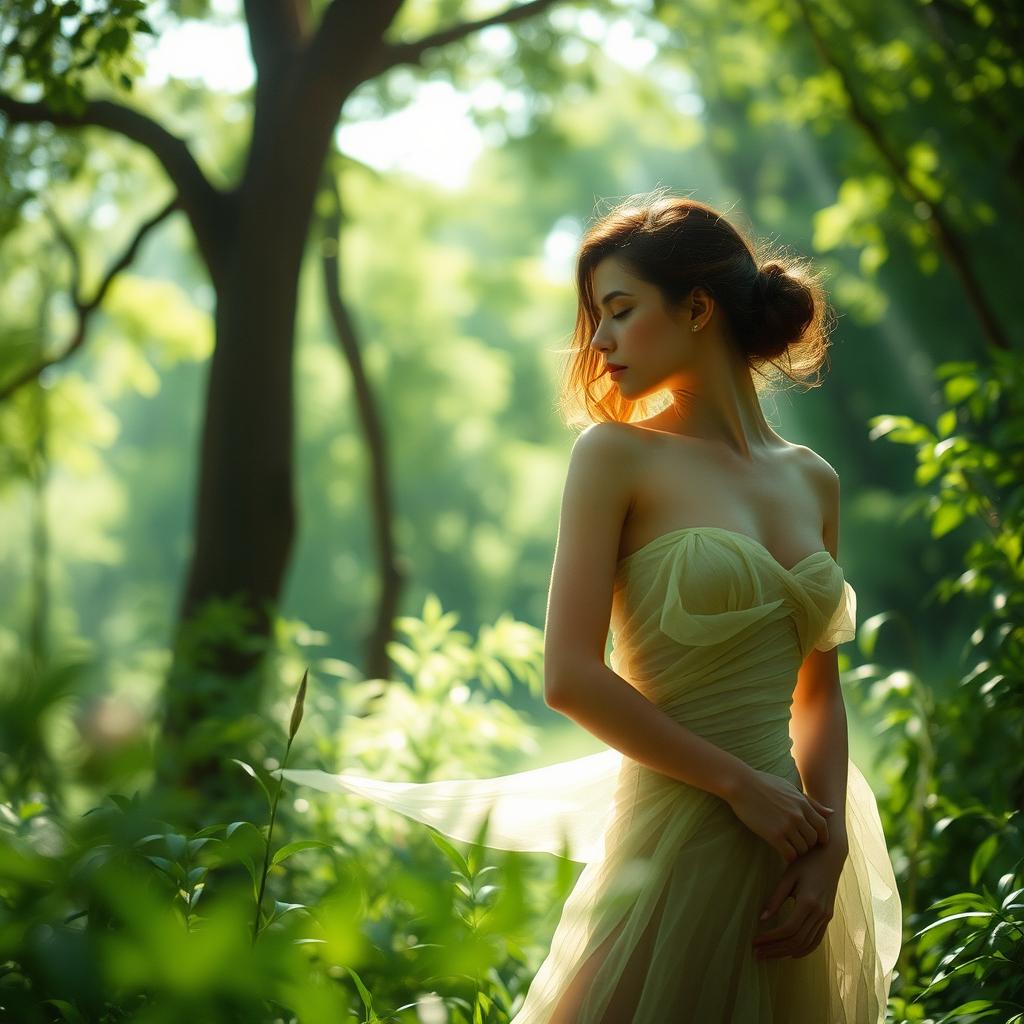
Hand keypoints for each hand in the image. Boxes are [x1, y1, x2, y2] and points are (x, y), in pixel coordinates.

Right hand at [726, 768, 833, 862]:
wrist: (741, 785)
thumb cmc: (764, 784)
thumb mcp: (790, 789)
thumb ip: (812, 803)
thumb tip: (832, 813)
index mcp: (802, 803)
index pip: (822, 826)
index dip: (822, 836)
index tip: (815, 841)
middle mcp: (798, 815)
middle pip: (813, 839)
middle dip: (808, 844)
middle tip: (799, 844)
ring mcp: (786, 826)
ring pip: (802, 848)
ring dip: (798, 851)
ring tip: (789, 848)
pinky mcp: (774, 835)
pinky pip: (790, 854)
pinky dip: (789, 856)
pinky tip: (782, 851)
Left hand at [752, 841, 847, 960]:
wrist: (830, 855)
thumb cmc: (805, 862)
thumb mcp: (787, 877)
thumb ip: (775, 898)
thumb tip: (761, 919)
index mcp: (808, 902)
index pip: (788, 929)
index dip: (771, 938)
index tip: (755, 942)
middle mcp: (819, 913)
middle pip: (796, 941)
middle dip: (776, 950)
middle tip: (757, 954)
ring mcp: (826, 917)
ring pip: (807, 944)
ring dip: (787, 953)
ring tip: (769, 955)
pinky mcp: (828, 917)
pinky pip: (817, 940)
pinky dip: (804, 950)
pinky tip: (790, 953)